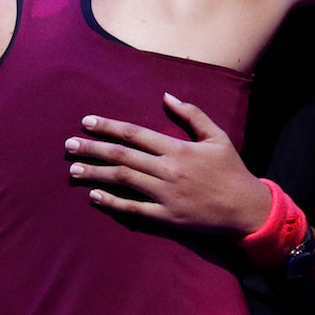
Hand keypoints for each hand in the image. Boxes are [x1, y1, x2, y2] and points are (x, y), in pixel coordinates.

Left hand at [65, 93, 270, 236]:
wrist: (246, 208)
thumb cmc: (231, 169)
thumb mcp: (216, 136)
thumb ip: (191, 114)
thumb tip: (166, 96)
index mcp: (178, 149)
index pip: (135, 134)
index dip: (109, 126)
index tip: (87, 122)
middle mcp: (168, 170)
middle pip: (122, 156)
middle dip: (93, 148)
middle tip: (69, 145)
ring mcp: (166, 195)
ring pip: (123, 180)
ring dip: (96, 173)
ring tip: (74, 169)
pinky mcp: (167, 218)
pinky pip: (134, 209)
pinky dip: (112, 202)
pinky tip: (94, 196)